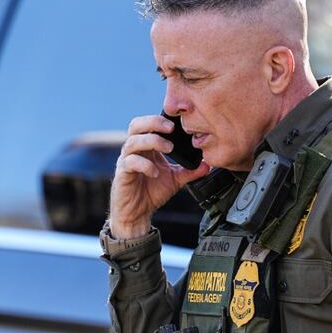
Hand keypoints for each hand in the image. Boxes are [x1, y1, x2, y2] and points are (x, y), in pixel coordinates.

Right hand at [108, 113, 210, 238]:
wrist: (138, 213)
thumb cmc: (152, 193)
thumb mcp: (175, 179)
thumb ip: (190, 171)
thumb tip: (208, 164)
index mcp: (146, 147)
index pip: (148, 124)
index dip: (160, 119)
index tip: (178, 121)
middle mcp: (134, 150)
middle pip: (136, 125)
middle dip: (153, 123)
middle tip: (171, 128)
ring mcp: (126, 161)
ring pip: (132, 141)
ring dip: (152, 141)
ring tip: (168, 149)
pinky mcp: (122, 174)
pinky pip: (130, 162)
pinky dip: (144, 164)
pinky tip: (155, 172)